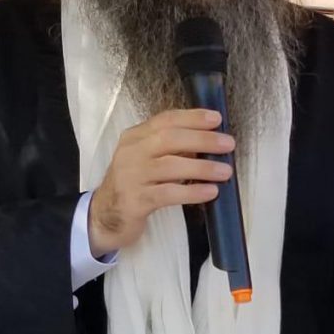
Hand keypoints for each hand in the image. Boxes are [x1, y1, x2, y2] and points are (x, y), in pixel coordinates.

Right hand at [88, 108, 233, 256]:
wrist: (105, 216)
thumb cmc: (134, 185)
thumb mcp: (146, 160)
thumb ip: (170, 149)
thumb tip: (208, 141)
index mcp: (134, 137)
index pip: (165, 120)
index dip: (192, 117)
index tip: (216, 118)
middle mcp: (131, 153)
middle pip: (169, 139)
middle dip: (202, 139)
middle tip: (228, 144)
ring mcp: (131, 177)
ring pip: (171, 166)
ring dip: (202, 168)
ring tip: (225, 171)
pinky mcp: (135, 201)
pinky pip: (168, 194)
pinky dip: (192, 192)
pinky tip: (210, 192)